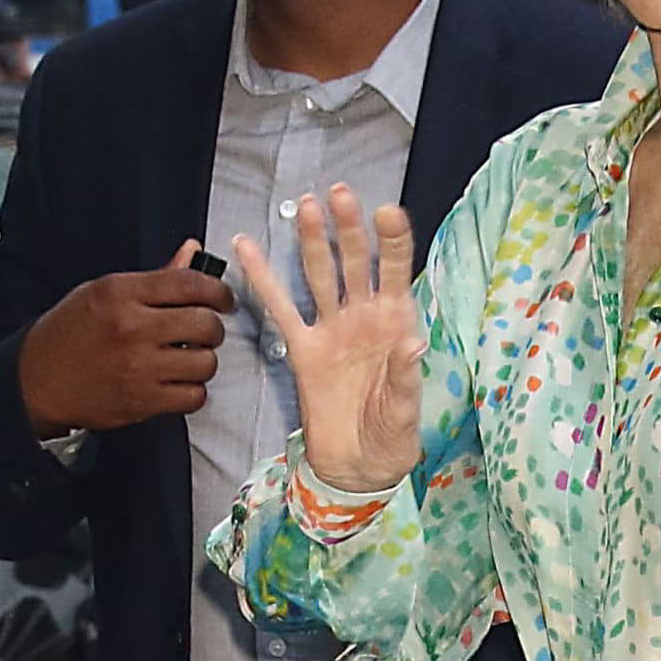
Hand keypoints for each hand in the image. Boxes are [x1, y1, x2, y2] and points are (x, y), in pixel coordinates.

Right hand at [19, 238, 233, 435]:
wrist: (35, 380)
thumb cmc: (71, 332)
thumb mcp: (104, 292)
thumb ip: (156, 276)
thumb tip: (193, 251)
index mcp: (121, 293)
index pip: (191, 283)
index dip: (218, 292)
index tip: (222, 299)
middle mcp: (131, 327)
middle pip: (206, 323)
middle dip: (213, 328)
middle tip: (203, 332)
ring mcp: (137, 366)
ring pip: (206, 362)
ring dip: (202, 361)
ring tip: (186, 358)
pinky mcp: (141, 400)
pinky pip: (194, 395)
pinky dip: (192, 391)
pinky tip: (177, 382)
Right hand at [233, 184, 422, 493]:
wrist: (356, 467)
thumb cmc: (391, 436)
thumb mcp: (404, 413)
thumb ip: (405, 378)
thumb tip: (413, 343)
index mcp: (396, 325)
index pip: (396, 273)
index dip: (393, 243)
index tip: (388, 211)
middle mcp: (364, 318)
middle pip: (355, 263)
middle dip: (349, 229)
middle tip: (340, 193)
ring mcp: (332, 329)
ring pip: (320, 275)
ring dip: (315, 241)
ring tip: (308, 205)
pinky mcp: (302, 349)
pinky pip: (279, 308)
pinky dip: (262, 278)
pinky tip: (247, 248)